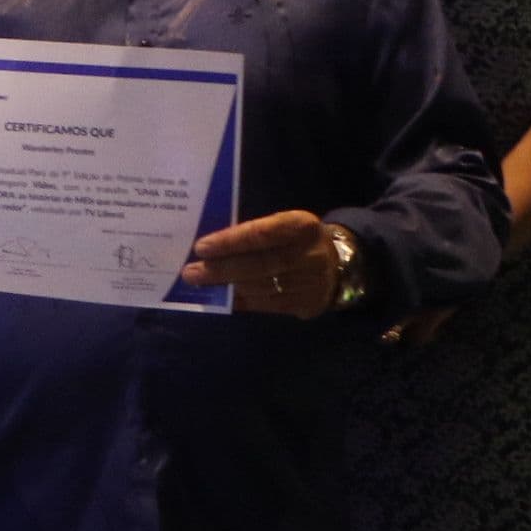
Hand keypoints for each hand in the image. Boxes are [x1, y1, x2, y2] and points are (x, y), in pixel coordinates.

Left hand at [185, 211, 343, 318]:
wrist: (339, 265)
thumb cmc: (297, 239)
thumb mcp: (284, 226)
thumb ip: (255, 232)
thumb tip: (209, 247)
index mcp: (302, 225)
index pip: (261, 234)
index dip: (230, 242)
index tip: (201, 248)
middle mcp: (310, 254)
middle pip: (260, 264)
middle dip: (221, 270)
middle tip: (191, 272)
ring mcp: (312, 283)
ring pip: (261, 287)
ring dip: (226, 287)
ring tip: (200, 285)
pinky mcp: (307, 304)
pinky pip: (267, 305)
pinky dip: (240, 301)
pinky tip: (220, 298)